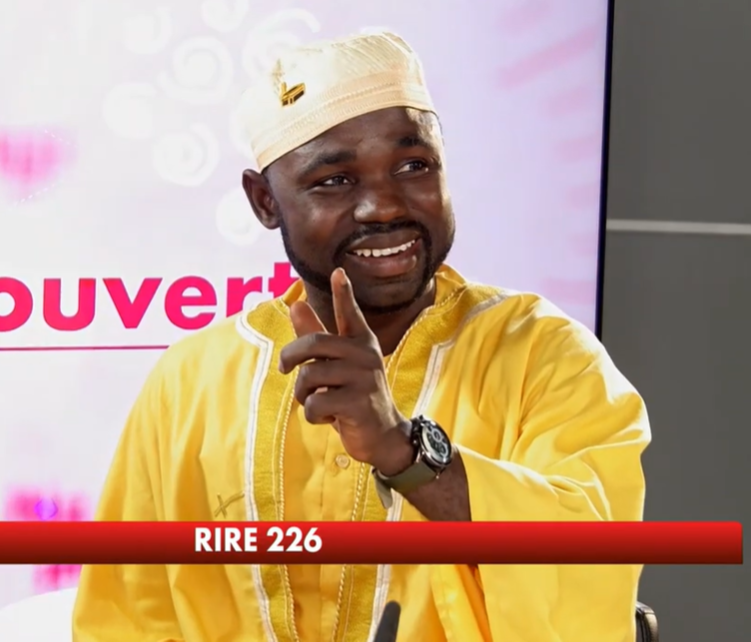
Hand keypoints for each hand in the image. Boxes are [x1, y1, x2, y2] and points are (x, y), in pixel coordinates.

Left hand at [278, 268, 413, 472]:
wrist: (382, 435)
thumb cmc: (354, 395)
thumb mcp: (336, 365)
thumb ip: (316, 336)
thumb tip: (296, 304)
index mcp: (361, 343)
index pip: (350, 314)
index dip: (343, 293)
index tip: (338, 271)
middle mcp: (365, 355)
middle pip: (313, 345)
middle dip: (290, 357)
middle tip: (284, 370)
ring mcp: (363, 378)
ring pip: (309, 377)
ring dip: (303, 394)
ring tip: (318, 401)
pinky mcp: (357, 403)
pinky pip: (314, 403)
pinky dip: (313, 415)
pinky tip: (330, 418)